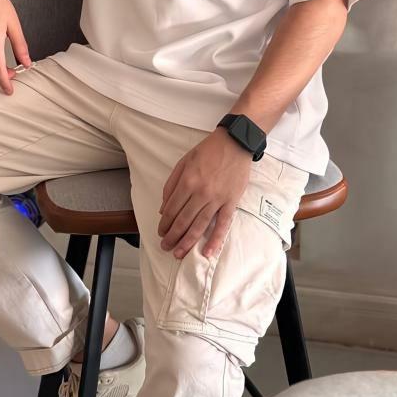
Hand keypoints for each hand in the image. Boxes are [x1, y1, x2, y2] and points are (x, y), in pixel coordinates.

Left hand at [157, 126, 251, 260]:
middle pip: (183, 220)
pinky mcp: (231, 202)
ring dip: (187, 242)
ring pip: (200, 226)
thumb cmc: (208, 151)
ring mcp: (217, 199)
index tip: (161, 232)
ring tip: (178, 253)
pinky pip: (223, 224)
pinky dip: (215, 240)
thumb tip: (164, 208)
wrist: (235, 143)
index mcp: (188, 181)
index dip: (165, 223)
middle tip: (165, 246)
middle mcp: (201, 192)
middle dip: (172, 236)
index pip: (172, 209)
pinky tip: (208, 252)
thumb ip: (172, 184)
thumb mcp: (184, 161)